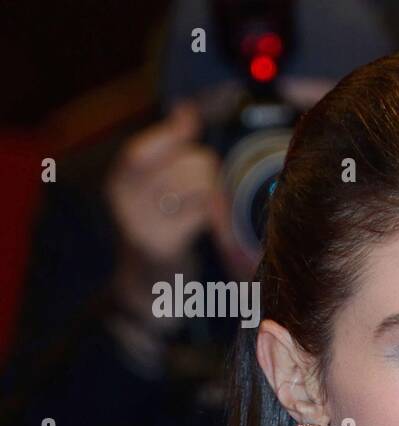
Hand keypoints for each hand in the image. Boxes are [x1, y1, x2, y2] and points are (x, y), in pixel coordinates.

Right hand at [105, 100, 220, 328]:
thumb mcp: (154, 185)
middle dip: (207, 170)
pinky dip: (217, 216)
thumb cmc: (160, 225)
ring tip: (209, 206)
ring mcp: (143, 223)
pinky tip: (214, 224)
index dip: (173, 130)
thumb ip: (169, 150)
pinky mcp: (164, 243)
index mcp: (121, 180)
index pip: (146, 147)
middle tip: (206, 186)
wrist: (149, 282)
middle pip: (187, 164)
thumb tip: (186, 110)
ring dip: (216, 193)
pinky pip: (204, 214)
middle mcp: (125, 199)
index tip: (191, 118)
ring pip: (200, 186)